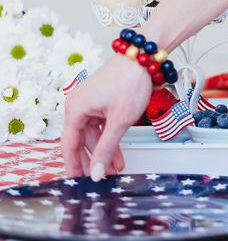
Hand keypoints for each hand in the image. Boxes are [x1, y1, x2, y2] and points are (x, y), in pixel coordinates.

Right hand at [61, 57, 151, 180]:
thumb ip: (106, 149)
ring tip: (115, 168)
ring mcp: (90, 103)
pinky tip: (118, 153)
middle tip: (101, 179)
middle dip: (93, 161)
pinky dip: (109, 138)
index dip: (74, 167)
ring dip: (104, 151)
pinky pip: (102, 125)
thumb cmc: (130, 82)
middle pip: (81, 142)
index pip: (69, 146)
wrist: (144, 57)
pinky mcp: (102, 100)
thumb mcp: (119, 121)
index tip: (79, 183)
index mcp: (75, 110)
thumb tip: (96, 173)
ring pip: (94, 135)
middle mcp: (78, 106)